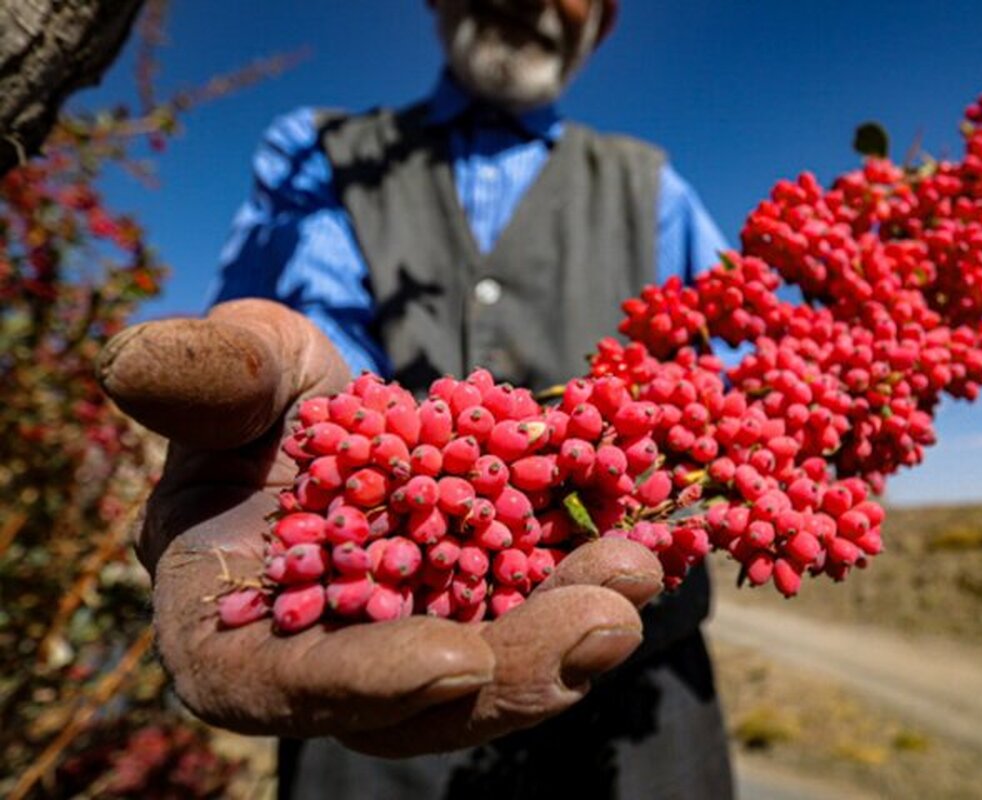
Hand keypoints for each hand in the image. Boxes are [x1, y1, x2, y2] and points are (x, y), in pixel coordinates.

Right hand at [97, 299, 662, 755]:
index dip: (362, 682)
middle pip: (421, 702)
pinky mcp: (486, 609)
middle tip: (604, 620)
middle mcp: (333, 659)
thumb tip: (136, 363)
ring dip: (575, 631)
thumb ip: (195, 378)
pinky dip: (591, 584)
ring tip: (641, 568)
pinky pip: (540, 612)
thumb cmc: (253, 398)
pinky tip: (651, 544)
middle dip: (517, 667)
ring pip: (498, 666)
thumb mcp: (227, 373)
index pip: (280, 684)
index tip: (451, 659)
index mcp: (230, 627)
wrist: (329, 410)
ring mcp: (419, 641)